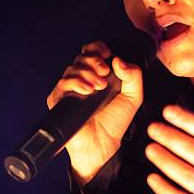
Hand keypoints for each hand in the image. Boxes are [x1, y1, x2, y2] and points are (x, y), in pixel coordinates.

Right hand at [46, 41, 143, 184]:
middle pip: (82, 57)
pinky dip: (76, 83)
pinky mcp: (59, 100)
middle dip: (94, 60)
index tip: (108, 54)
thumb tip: (119, 59)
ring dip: (88, 73)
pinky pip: (63, 83)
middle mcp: (83, 79)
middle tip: (105, 72)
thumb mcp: (133, 96)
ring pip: (73, 68)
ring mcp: (70, 89)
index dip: (98, 48)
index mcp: (99, 75)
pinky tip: (88, 90)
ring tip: (99, 87)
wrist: (103, 145)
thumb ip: (133, 76)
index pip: (92, 52)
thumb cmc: (115, 122)